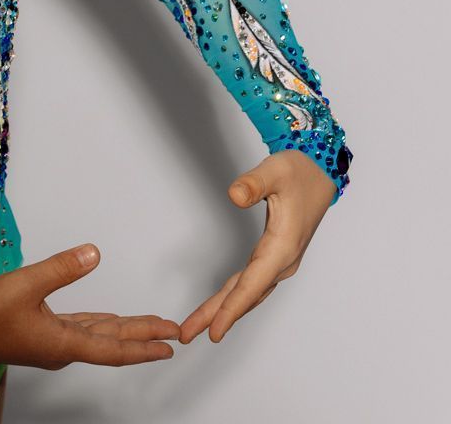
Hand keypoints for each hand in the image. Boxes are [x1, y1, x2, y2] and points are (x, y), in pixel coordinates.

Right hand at [0, 243, 180, 368]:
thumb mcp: (25, 285)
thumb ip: (61, 268)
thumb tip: (95, 253)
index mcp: (63, 344)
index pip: (114, 348)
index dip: (144, 345)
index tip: (170, 344)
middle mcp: (62, 348)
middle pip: (111, 343)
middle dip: (142, 336)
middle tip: (172, 333)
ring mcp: (50, 342)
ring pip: (97, 337)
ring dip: (123, 332)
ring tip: (148, 327)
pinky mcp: (39, 334)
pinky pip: (80, 331)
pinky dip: (98, 325)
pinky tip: (105, 321)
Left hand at [179, 150, 335, 343]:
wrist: (320, 172)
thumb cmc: (297, 171)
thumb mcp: (273, 171)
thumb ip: (253, 184)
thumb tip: (233, 196)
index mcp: (282, 247)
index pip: (252, 284)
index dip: (231, 310)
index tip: (214, 332)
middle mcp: (282, 261)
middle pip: (245, 295)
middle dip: (216, 317)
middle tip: (186, 335)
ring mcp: (279, 261)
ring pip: (247, 292)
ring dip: (222, 310)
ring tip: (195, 327)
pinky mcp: (274, 256)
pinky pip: (250, 282)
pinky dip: (233, 297)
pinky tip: (219, 306)